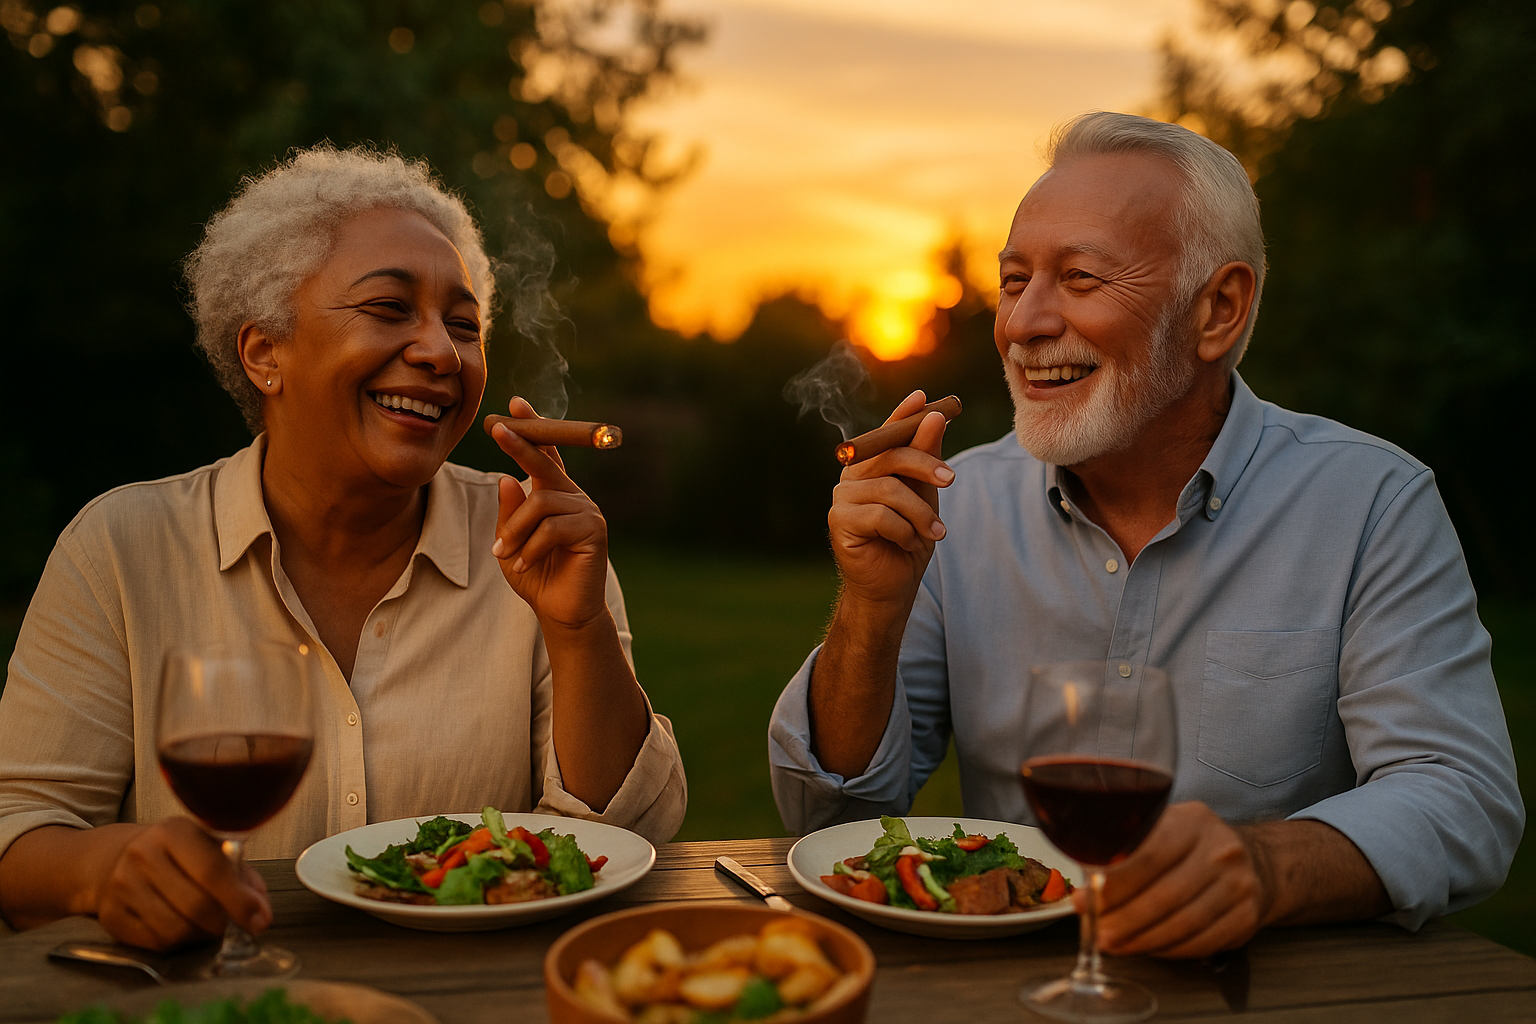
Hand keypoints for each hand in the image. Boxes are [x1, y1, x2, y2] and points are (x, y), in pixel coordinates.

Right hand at [96, 818, 270, 950]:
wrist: (117, 858)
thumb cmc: (178, 855)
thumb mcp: (210, 848)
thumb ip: (241, 875)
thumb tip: (260, 912)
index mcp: (175, 831)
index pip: (213, 870)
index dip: (240, 901)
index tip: (260, 920)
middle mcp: (143, 854)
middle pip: (196, 905)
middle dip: (223, 922)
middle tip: (230, 924)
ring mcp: (122, 885)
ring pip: (175, 930)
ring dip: (200, 935)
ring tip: (205, 924)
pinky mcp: (110, 915)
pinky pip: (155, 943)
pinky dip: (177, 943)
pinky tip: (180, 927)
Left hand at [489, 397, 609, 629]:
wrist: (562, 613)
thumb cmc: (537, 577)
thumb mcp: (512, 542)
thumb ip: (510, 512)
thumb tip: (507, 478)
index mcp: (555, 495)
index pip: (546, 455)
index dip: (534, 428)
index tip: (515, 404)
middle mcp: (574, 497)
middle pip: (546, 463)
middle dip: (520, 444)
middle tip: (497, 429)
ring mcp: (588, 512)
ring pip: (542, 503)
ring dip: (515, 530)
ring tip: (504, 554)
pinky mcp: (595, 531)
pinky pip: (553, 528)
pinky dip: (531, 548)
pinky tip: (524, 565)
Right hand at [828, 390, 954, 608]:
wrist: (892, 586)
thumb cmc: (909, 539)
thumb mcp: (925, 495)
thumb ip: (927, 457)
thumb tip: (935, 416)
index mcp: (872, 465)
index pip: (887, 432)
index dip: (903, 414)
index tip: (926, 398)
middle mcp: (852, 476)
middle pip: (890, 455)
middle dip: (926, 464)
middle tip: (951, 479)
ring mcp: (842, 497)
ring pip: (889, 489)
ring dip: (920, 513)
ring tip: (936, 532)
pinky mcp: (839, 521)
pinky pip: (880, 515)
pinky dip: (904, 531)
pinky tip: (909, 544)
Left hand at [1089, 802, 1267, 958]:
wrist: (1254, 864)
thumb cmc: (1193, 849)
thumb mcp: (1163, 832)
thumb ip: (1124, 854)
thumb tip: (1081, 892)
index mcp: (1192, 822)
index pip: (1148, 856)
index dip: (1115, 884)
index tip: (1087, 901)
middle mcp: (1220, 851)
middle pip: (1165, 895)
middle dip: (1125, 919)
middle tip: (1099, 933)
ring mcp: (1238, 885)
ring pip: (1183, 923)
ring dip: (1143, 940)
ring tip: (1116, 945)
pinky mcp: (1246, 917)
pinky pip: (1202, 941)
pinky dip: (1169, 949)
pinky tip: (1148, 948)